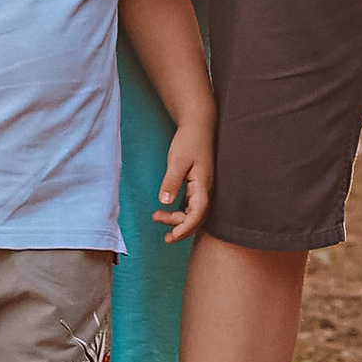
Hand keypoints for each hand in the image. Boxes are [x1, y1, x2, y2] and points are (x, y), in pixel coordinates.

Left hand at [153, 115, 214, 240]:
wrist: (198, 125)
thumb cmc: (190, 141)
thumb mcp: (177, 160)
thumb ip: (171, 181)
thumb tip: (164, 202)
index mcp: (203, 185)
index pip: (198, 214)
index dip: (186, 228)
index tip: (172, 236)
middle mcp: (205, 189)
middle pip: (196, 217)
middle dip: (181, 228)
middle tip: (164, 237)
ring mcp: (202, 187)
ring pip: (193, 212)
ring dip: (177, 219)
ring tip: (156, 217)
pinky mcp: (197, 184)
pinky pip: (190, 205)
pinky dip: (179, 211)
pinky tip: (166, 210)